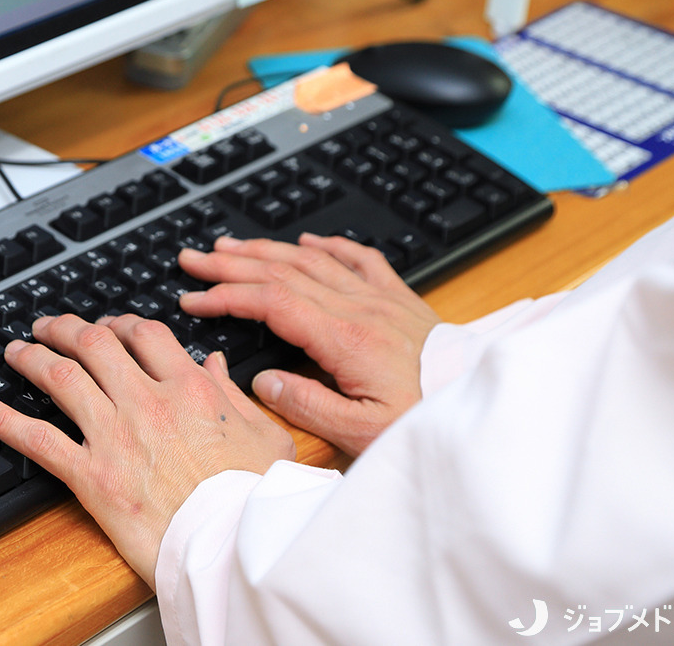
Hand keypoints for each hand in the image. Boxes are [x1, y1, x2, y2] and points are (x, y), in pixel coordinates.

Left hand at [0, 313, 294, 588]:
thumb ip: (235, 396)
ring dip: (31, 358)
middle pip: (93, 345)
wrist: (233, 545)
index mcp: (190, 389)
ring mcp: (115, 436)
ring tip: (15, 351)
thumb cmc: (254, 497)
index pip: (144, 334)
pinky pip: (37, 440)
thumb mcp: (264, 435)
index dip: (120, 323)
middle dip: (65, 329)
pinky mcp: (91, 475)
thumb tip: (215, 365)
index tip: (109, 325)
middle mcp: (147, 403)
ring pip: (60, 378)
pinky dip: (4, 420)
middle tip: (49, 327)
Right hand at [178, 234, 440, 455]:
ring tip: (231, 246)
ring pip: (313, 260)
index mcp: (345, 340)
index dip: (226, 296)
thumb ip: (307, 405)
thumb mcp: (360, 432)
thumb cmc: (425, 419)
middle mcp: (360, 309)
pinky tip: (310, 241)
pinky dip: (331, 246)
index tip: (194, 299)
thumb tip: (264, 382)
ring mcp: (382, 300)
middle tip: (194, 259)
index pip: (271, 302)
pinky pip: (362, 260)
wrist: (479, 402)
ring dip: (267, 249)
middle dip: (231, 263)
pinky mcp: (402, 301)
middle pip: (283, 272)